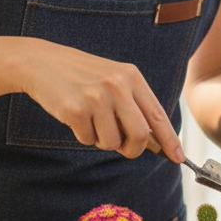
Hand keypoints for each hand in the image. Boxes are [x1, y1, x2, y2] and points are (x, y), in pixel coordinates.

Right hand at [19, 38, 183, 161]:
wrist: (42, 62)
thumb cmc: (81, 75)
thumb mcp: (113, 79)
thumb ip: (132, 105)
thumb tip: (151, 141)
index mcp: (131, 77)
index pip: (157, 115)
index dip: (169, 140)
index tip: (178, 158)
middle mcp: (117, 85)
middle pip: (139, 135)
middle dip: (132, 149)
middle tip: (123, 149)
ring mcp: (96, 97)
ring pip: (111, 142)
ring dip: (102, 140)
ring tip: (91, 120)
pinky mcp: (76, 110)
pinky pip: (88, 139)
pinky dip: (83, 135)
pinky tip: (75, 116)